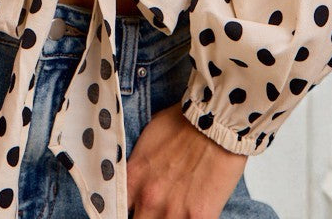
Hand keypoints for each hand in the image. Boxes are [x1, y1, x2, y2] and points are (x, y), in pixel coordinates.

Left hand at [126, 101, 247, 218]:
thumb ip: (139, 168)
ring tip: (174, 209)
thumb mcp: (148, 141)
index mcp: (133, 179)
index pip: (116, 211)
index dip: (126, 213)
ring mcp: (173, 212)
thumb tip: (139, 181)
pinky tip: (190, 214)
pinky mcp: (198, 218)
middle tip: (154, 210)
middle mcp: (148, 199)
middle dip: (145, 217)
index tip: (133, 210)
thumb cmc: (183, 124)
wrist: (215, 123)